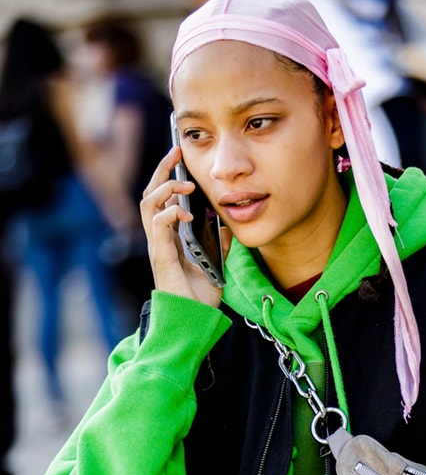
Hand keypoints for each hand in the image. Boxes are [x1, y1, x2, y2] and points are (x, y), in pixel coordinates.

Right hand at [140, 146, 229, 306]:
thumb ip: (219, 244)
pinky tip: (184, 212)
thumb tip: (227, 225)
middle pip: (151, 194)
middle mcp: (160, 239)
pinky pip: (157, 226)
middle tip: (176, 152)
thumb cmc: (200, 298)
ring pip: (148, 204)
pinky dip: (169, 213)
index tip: (180, 157)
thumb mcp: (216, 264)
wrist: (195, 321)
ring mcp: (158, 246)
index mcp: (171, 237)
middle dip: (161, 170)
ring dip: (164, 188)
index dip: (168, 176)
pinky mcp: (160, 256)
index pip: (163, 199)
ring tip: (184, 183)